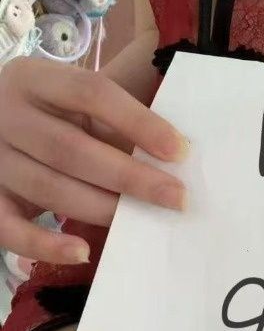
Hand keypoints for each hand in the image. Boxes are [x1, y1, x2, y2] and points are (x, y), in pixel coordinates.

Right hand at [0, 58, 188, 263]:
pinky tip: (82, 252)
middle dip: (130, 177)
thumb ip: (114, 113)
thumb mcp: (72, 96)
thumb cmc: (49, 110)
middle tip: (176, 198)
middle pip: (70, 148)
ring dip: (101, 208)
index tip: (180, 151)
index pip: (91, 93)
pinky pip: (9, 228)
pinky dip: (44, 244)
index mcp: (34, 78)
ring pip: (48, 188)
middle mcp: (6, 114)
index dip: (138, 122)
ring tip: (144, 222)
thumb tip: (174, 150)